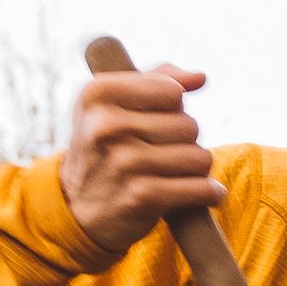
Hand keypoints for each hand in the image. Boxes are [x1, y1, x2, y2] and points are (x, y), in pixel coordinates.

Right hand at [60, 59, 220, 260]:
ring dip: (196, 168)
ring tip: (174, 173)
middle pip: (189, 125)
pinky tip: (204, 193)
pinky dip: (209, 193)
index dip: (172, 108)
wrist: (78, 208)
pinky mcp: (141, 196)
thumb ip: (156, 80)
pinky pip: (200, 188)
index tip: (155, 122)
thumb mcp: (112, 105)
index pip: (172, 91)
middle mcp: (107, 126)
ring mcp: (124, 162)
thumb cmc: (104, 147)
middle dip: (184, 141)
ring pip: (199, 157)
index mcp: (99, 94)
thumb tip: (200, 77)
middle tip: (161, 154)